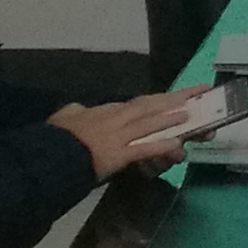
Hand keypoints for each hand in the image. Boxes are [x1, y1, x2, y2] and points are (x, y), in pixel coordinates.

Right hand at [56, 85, 217, 181]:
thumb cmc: (57, 137)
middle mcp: (116, 119)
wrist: (49, 153)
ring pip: (149, 124)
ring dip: (170, 118)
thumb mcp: (65, 117)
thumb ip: (76, 111)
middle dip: (175, 100)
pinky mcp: (117, 154)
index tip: (178, 96)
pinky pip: (142, 149)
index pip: (139, 103)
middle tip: (198, 93)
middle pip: (150, 107)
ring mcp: (118, 136)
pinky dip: (160, 146)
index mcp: (107, 111)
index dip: (161, 99)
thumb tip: (79, 108)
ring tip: (191, 113)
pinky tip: (176, 145)